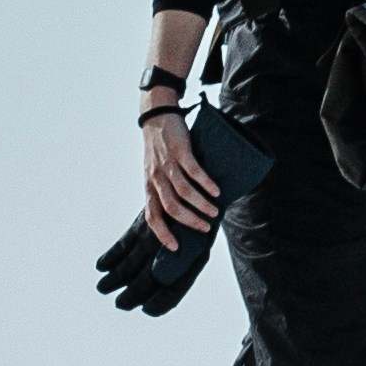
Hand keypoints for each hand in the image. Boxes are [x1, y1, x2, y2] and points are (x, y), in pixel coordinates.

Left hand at [142, 102, 224, 247]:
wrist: (156, 118)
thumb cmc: (158, 149)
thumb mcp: (154, 172)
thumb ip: (164, 191)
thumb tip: (181, 212)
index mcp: (150, 187)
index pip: (152, 216)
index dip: (162, 233)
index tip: (175, 247)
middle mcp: (156, 178)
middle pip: (172, 207)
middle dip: (190, 221)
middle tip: (205, 228)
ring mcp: (167, 165)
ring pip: (184, 191)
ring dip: (201, 204)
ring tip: (214, 212)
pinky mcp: (179, 151)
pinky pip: (193, 171)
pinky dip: (205, 183)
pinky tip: (216, 191)